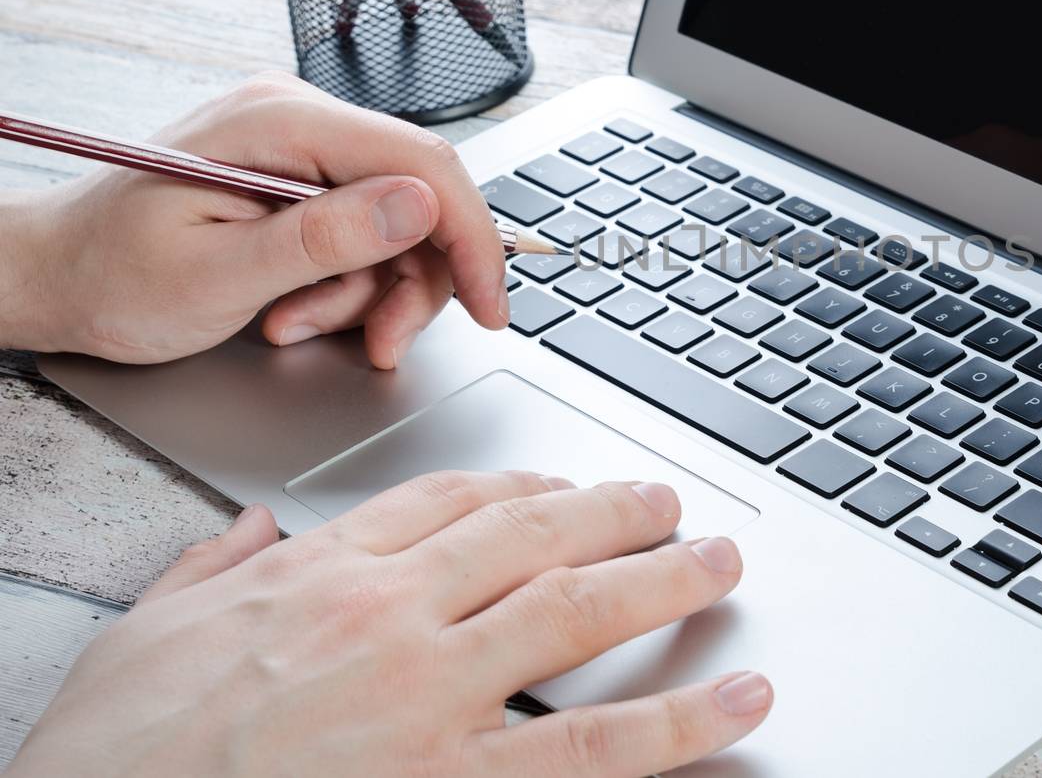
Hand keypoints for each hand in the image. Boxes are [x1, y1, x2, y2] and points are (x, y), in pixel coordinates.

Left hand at [5, 73, 509, 367]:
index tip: (491, 304)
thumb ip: (327, 238)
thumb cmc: (111, 277)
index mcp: (279, 123)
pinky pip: (363, 229)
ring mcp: (299, 144)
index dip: (472, 237)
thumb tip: (421, 206)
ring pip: (397, 223)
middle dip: (411, 280)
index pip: (422, 162)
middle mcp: (298, 117)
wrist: (53, 275)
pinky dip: (346, 283)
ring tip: (297, 325)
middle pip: (418, 197)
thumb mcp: (220, 275)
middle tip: (383, 343)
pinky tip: (293, 308)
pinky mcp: (298, 174)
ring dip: (368, 291)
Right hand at [9, 472, 771, 776]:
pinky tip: (735, 699)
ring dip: (666, 581)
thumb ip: (216, 569)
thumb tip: (253, 530)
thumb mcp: (147, 631)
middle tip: (669, 504)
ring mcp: (428, 701)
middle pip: (531, 535)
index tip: (557, 487)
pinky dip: (678, 720)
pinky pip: (590, 748)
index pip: (446, 501)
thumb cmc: (110, 755)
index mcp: (318, 574)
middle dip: (616, 512)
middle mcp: (388, 620)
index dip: (521, 486)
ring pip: (577, 613)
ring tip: (721, 564)